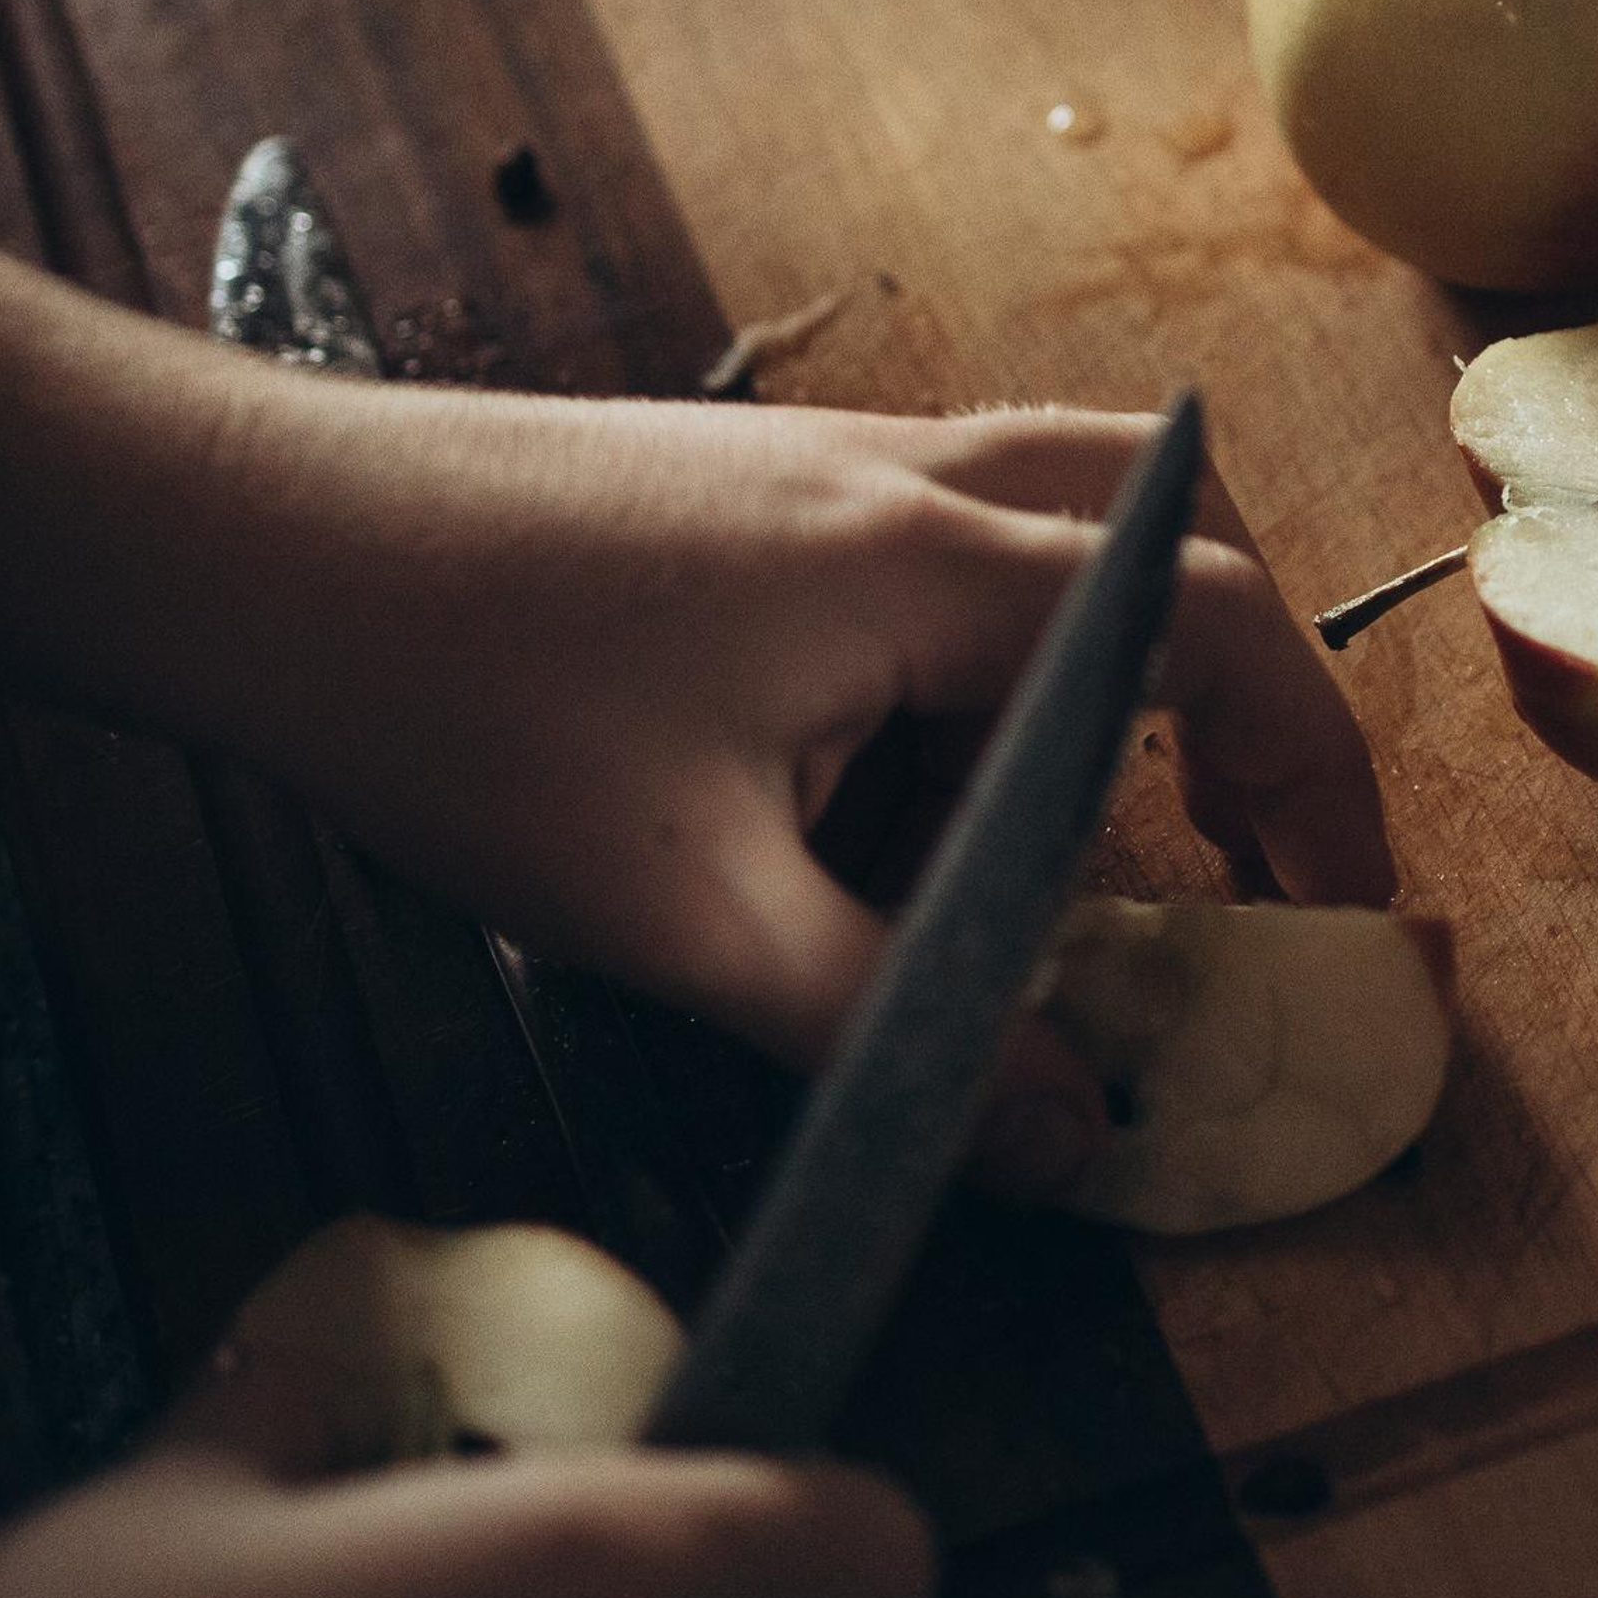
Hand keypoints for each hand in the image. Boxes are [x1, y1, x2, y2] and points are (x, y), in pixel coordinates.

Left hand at [0, 268, 1396, 1193]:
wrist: (269, 541)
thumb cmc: (458, 694)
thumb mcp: (688, 912)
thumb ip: (894, 1030)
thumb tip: (1070, 1134)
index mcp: (928, 564)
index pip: (1210, 622)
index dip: (1308, 763)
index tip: (1328, 896)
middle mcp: (906, 477)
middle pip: (1167, 538)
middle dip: (1233, 698)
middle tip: (1234, 851)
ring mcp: (826, 463)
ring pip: (1048, 532)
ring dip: (1085, 678)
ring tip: (1017, 851)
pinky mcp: (752, 487)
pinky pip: (929, 552)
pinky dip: (964, 664)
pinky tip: (860, 797)